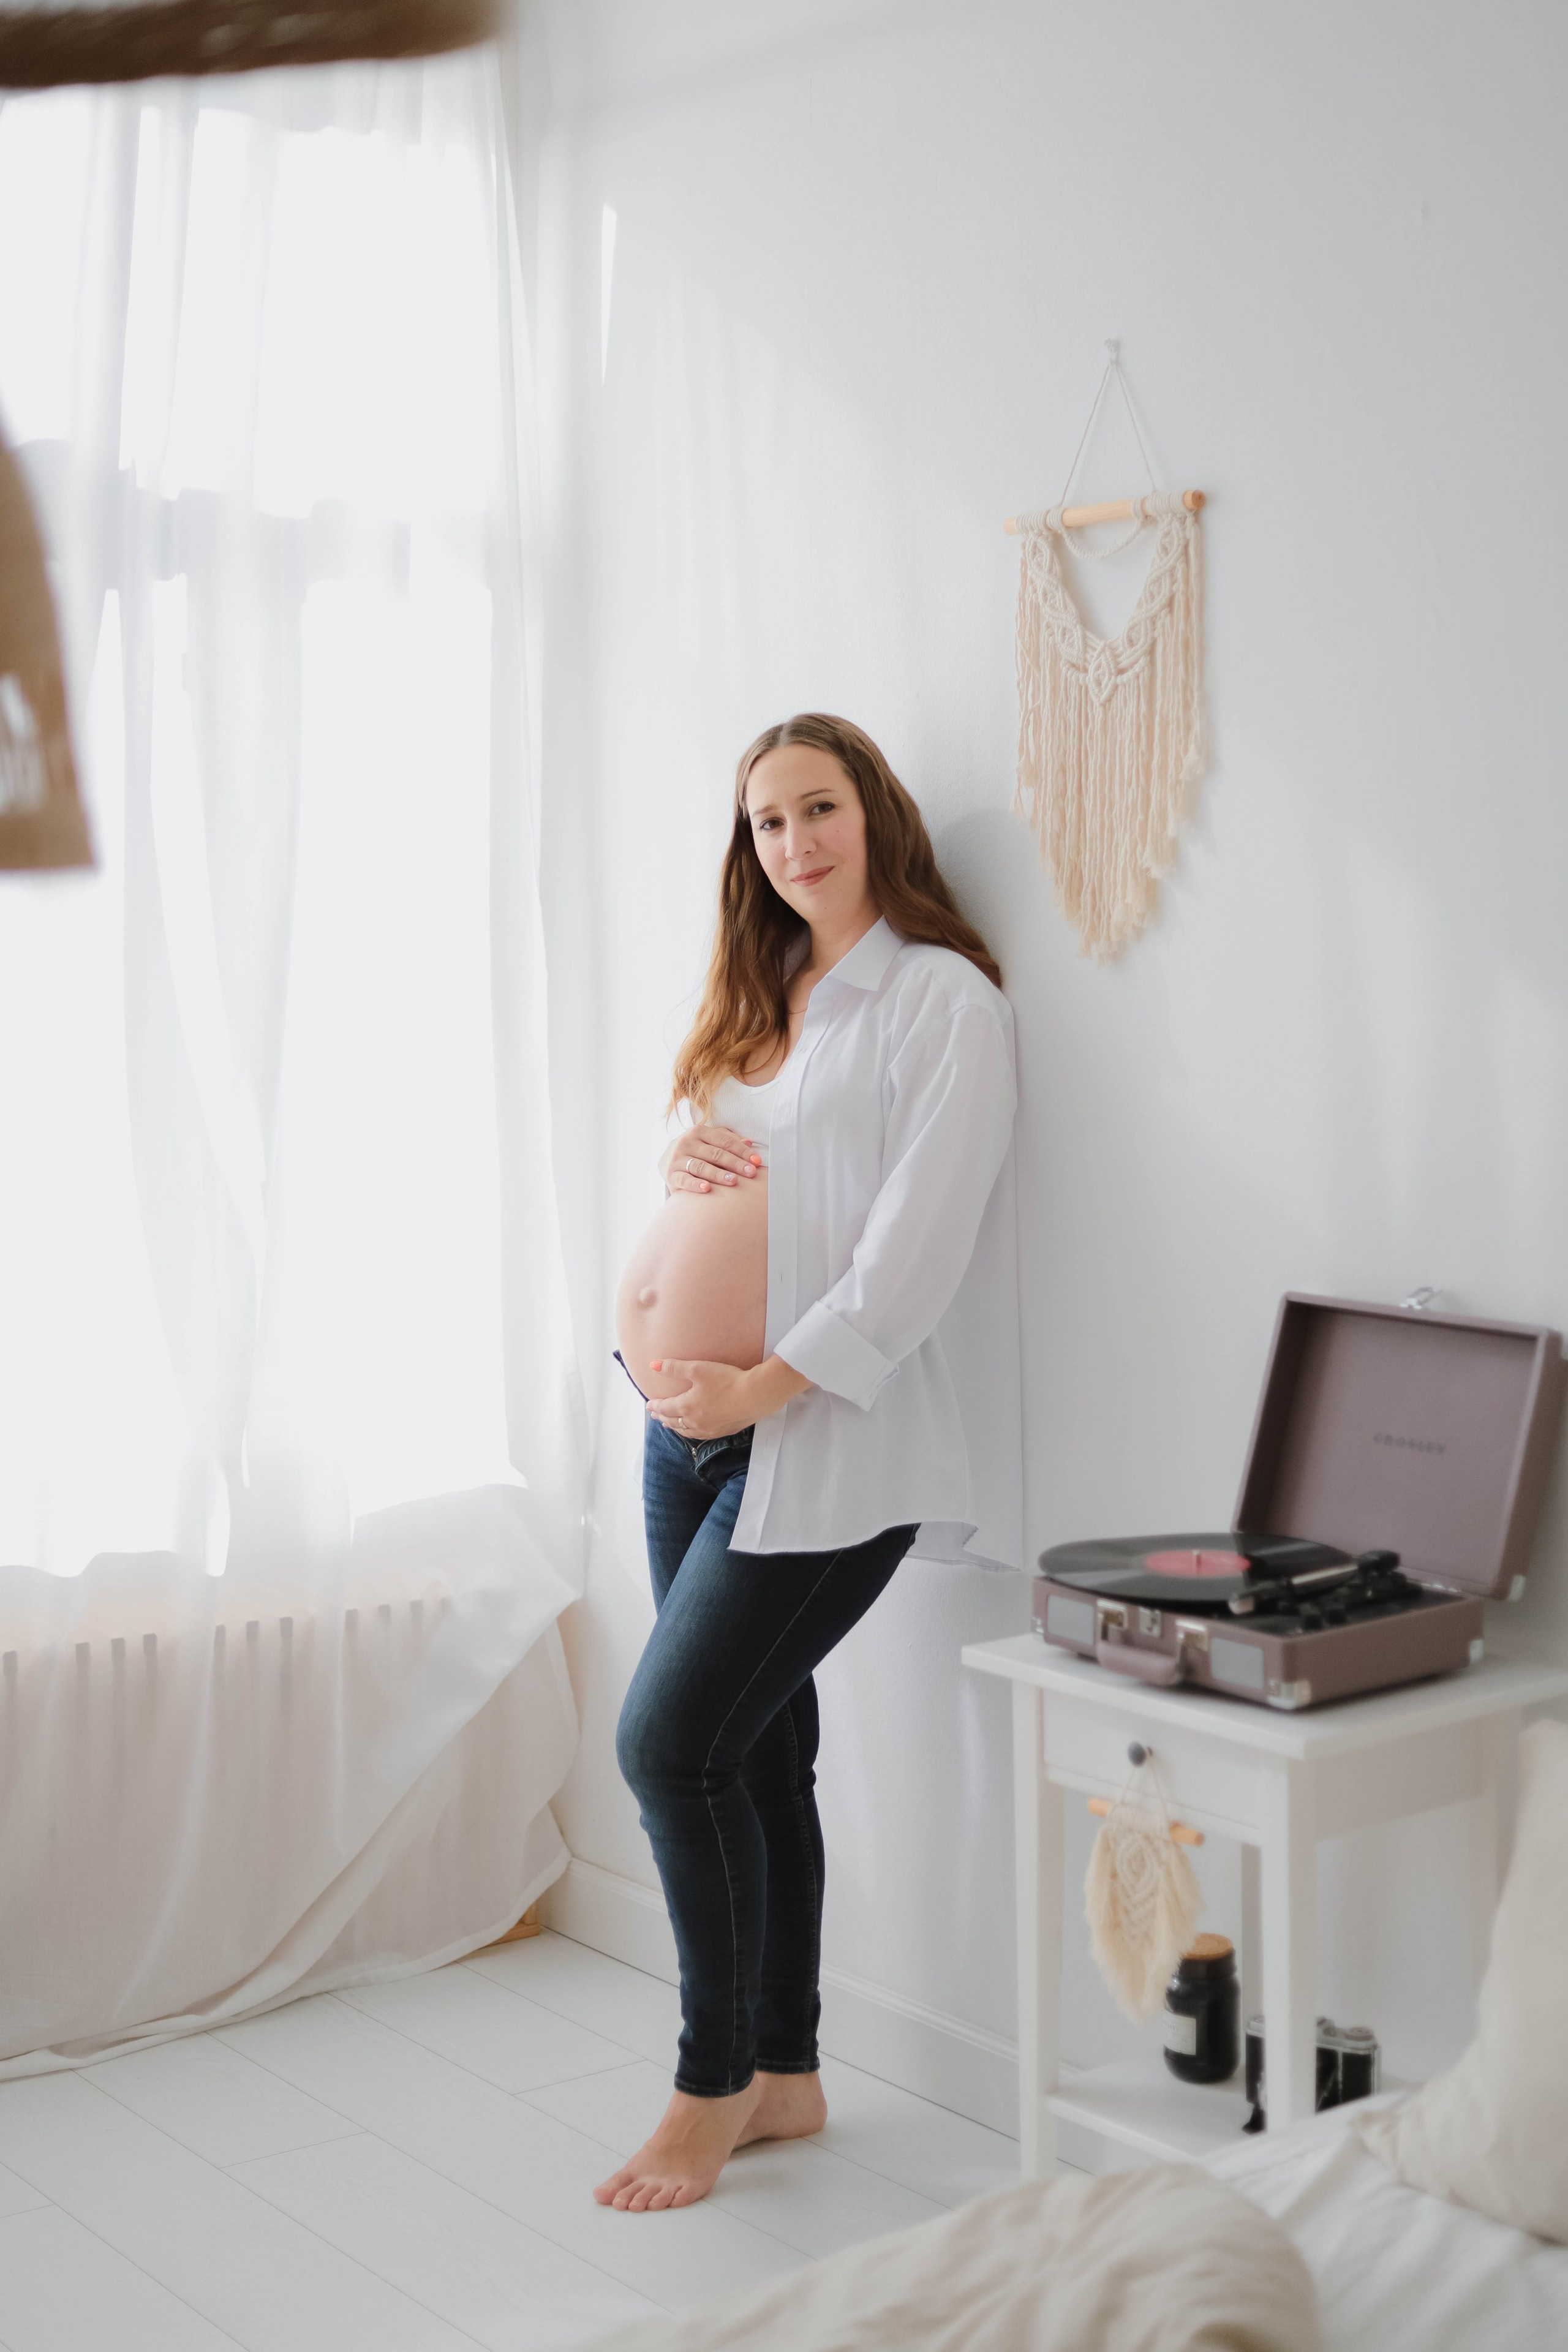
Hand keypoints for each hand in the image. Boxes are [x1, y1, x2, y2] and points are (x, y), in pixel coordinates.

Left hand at [648, 1355, 810, 1438]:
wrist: (755, 1395)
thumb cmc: (727, 1380)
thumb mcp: (697, 1369)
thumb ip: (674, 1367)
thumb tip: (652, 1365)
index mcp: (687, 1407)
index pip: (665, 1408)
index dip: (655, 1406)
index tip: (649, 1405)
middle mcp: (695, 1422)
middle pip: (673, 1421)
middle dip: (662, 1417)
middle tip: (655, 1415)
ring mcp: (710, 1429)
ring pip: (686, 1431)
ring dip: (675, 1427)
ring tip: (670, 1424)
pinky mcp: (723, 1431)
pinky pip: (701, 1435)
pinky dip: (691, 1432)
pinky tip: (694, 1430)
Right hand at [663, 1125, 762, 1194]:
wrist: (666, 1162)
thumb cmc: (695, 1151)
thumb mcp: (709, 1141)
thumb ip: (728, 1140)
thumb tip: (749, 1142)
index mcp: (698, 1131)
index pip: (725, 1141)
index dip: (742, 1151)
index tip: (756, 1162)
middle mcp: (686, 1142)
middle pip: (715, 1154)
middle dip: (735, 1164)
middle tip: (750, 1173)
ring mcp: (677, 1159)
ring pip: (701, 1167)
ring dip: (718, 1174)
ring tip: (733, 1181)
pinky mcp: (671, 1175)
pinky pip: (684, 1180)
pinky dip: (695, 1184)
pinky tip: (707, 1188)